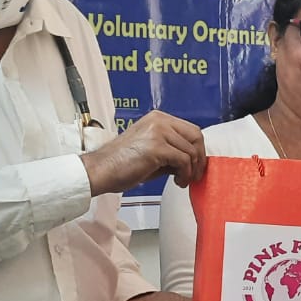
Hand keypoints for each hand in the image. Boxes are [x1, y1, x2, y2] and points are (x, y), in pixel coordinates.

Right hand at [81, 110, 205, 194]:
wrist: (101, 170)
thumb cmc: (122, 164)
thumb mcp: (153, 152)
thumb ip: (172, 151)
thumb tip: (193, 161)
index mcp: (158, 118)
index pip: (191, 130)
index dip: (198, 150)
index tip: (197, 166)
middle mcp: (159, 121)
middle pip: (196, 136)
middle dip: (200, 159)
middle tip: (195, 175)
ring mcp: (158, 132)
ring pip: (191, 151)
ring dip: (191, 170)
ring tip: (182, 181)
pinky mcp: (157, 147)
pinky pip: (184, 161)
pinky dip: (185, 174)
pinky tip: (177, 182)